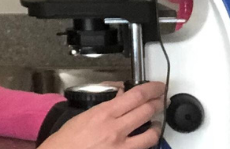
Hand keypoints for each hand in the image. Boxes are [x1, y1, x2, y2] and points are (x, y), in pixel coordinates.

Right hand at [38, 81, 164, 148]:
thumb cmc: (67, 139)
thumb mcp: (85, 115)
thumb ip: (106, 106)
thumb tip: (121, 97)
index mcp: (104, 114)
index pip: (136, 96)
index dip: (152, 89)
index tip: (157, 86)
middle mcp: (115, 130)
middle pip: (147, 111)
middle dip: (158, 103)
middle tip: (161, 99)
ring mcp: (121, 147)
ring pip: (151, 134)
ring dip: (156, 125)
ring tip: (155, 122)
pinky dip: (146, 142)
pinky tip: (144, 139)